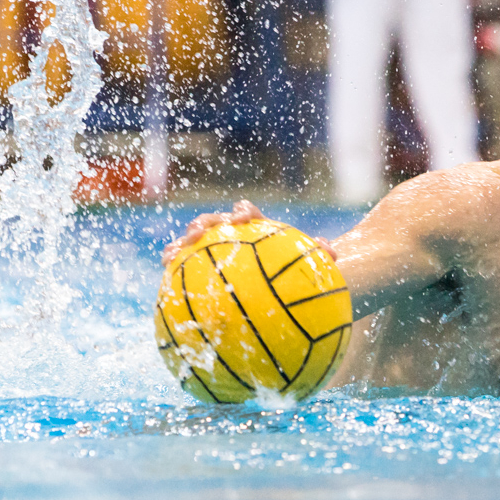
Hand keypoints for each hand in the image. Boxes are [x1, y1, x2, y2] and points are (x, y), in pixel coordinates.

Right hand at [160, 200, 339, 267]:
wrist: (279, 278)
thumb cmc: (294, 268)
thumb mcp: (307, 263)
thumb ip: (318, 254)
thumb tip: (332, 252)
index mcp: (254, 227)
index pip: (247, 211)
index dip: (243, 211)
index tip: (243, 218)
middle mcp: (231, 233)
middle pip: (214, 220)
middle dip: (203, 223)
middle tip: (196, 233)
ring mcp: (215, 248)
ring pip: (194, 242)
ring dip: (180, 245)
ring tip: (170, 255)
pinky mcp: (203, 265)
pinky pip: (186, 267)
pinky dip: (175, 271)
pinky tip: (166, 288)